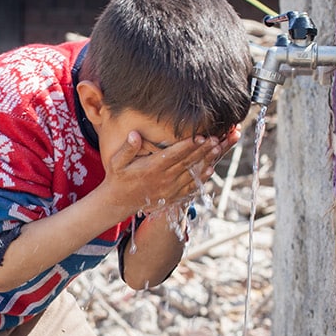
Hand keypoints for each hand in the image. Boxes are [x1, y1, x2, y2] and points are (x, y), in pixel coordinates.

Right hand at [100, 127, 238, 217]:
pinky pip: (191, 187)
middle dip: (203, 150)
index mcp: (152, 168)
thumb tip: (134, 134)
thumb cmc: (118, 177)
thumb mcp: (117, 162)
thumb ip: (127, 148)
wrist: (119, 201)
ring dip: (206, 161)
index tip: (200, 136)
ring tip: (219, 148)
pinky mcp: (173, 196)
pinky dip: (202, 178)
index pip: (174, 155)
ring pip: (192, 173)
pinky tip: (211, 168)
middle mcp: (163, 179)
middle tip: (217, 138)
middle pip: (187, 162)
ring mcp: (170, 189)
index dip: (188, 145)